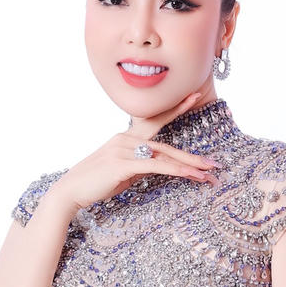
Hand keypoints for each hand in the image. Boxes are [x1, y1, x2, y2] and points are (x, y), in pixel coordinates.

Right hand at [50, 89, 219, 214]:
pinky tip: (189, 175)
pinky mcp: (123, 163)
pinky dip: (175, 169)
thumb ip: (139, 165)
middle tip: (215, 162)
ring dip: (189, 166)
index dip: (175, 108)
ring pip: (164, 155)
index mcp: (126, 137)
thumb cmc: (95, 183)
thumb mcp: (122, 172)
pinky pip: (155, 165)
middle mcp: (126, 138)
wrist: (70, 191)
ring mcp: (124, 149)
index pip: (155, 120)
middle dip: (192, 155)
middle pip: (166, 144)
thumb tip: (157, 167)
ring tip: (208, 174)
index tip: (194, 96)